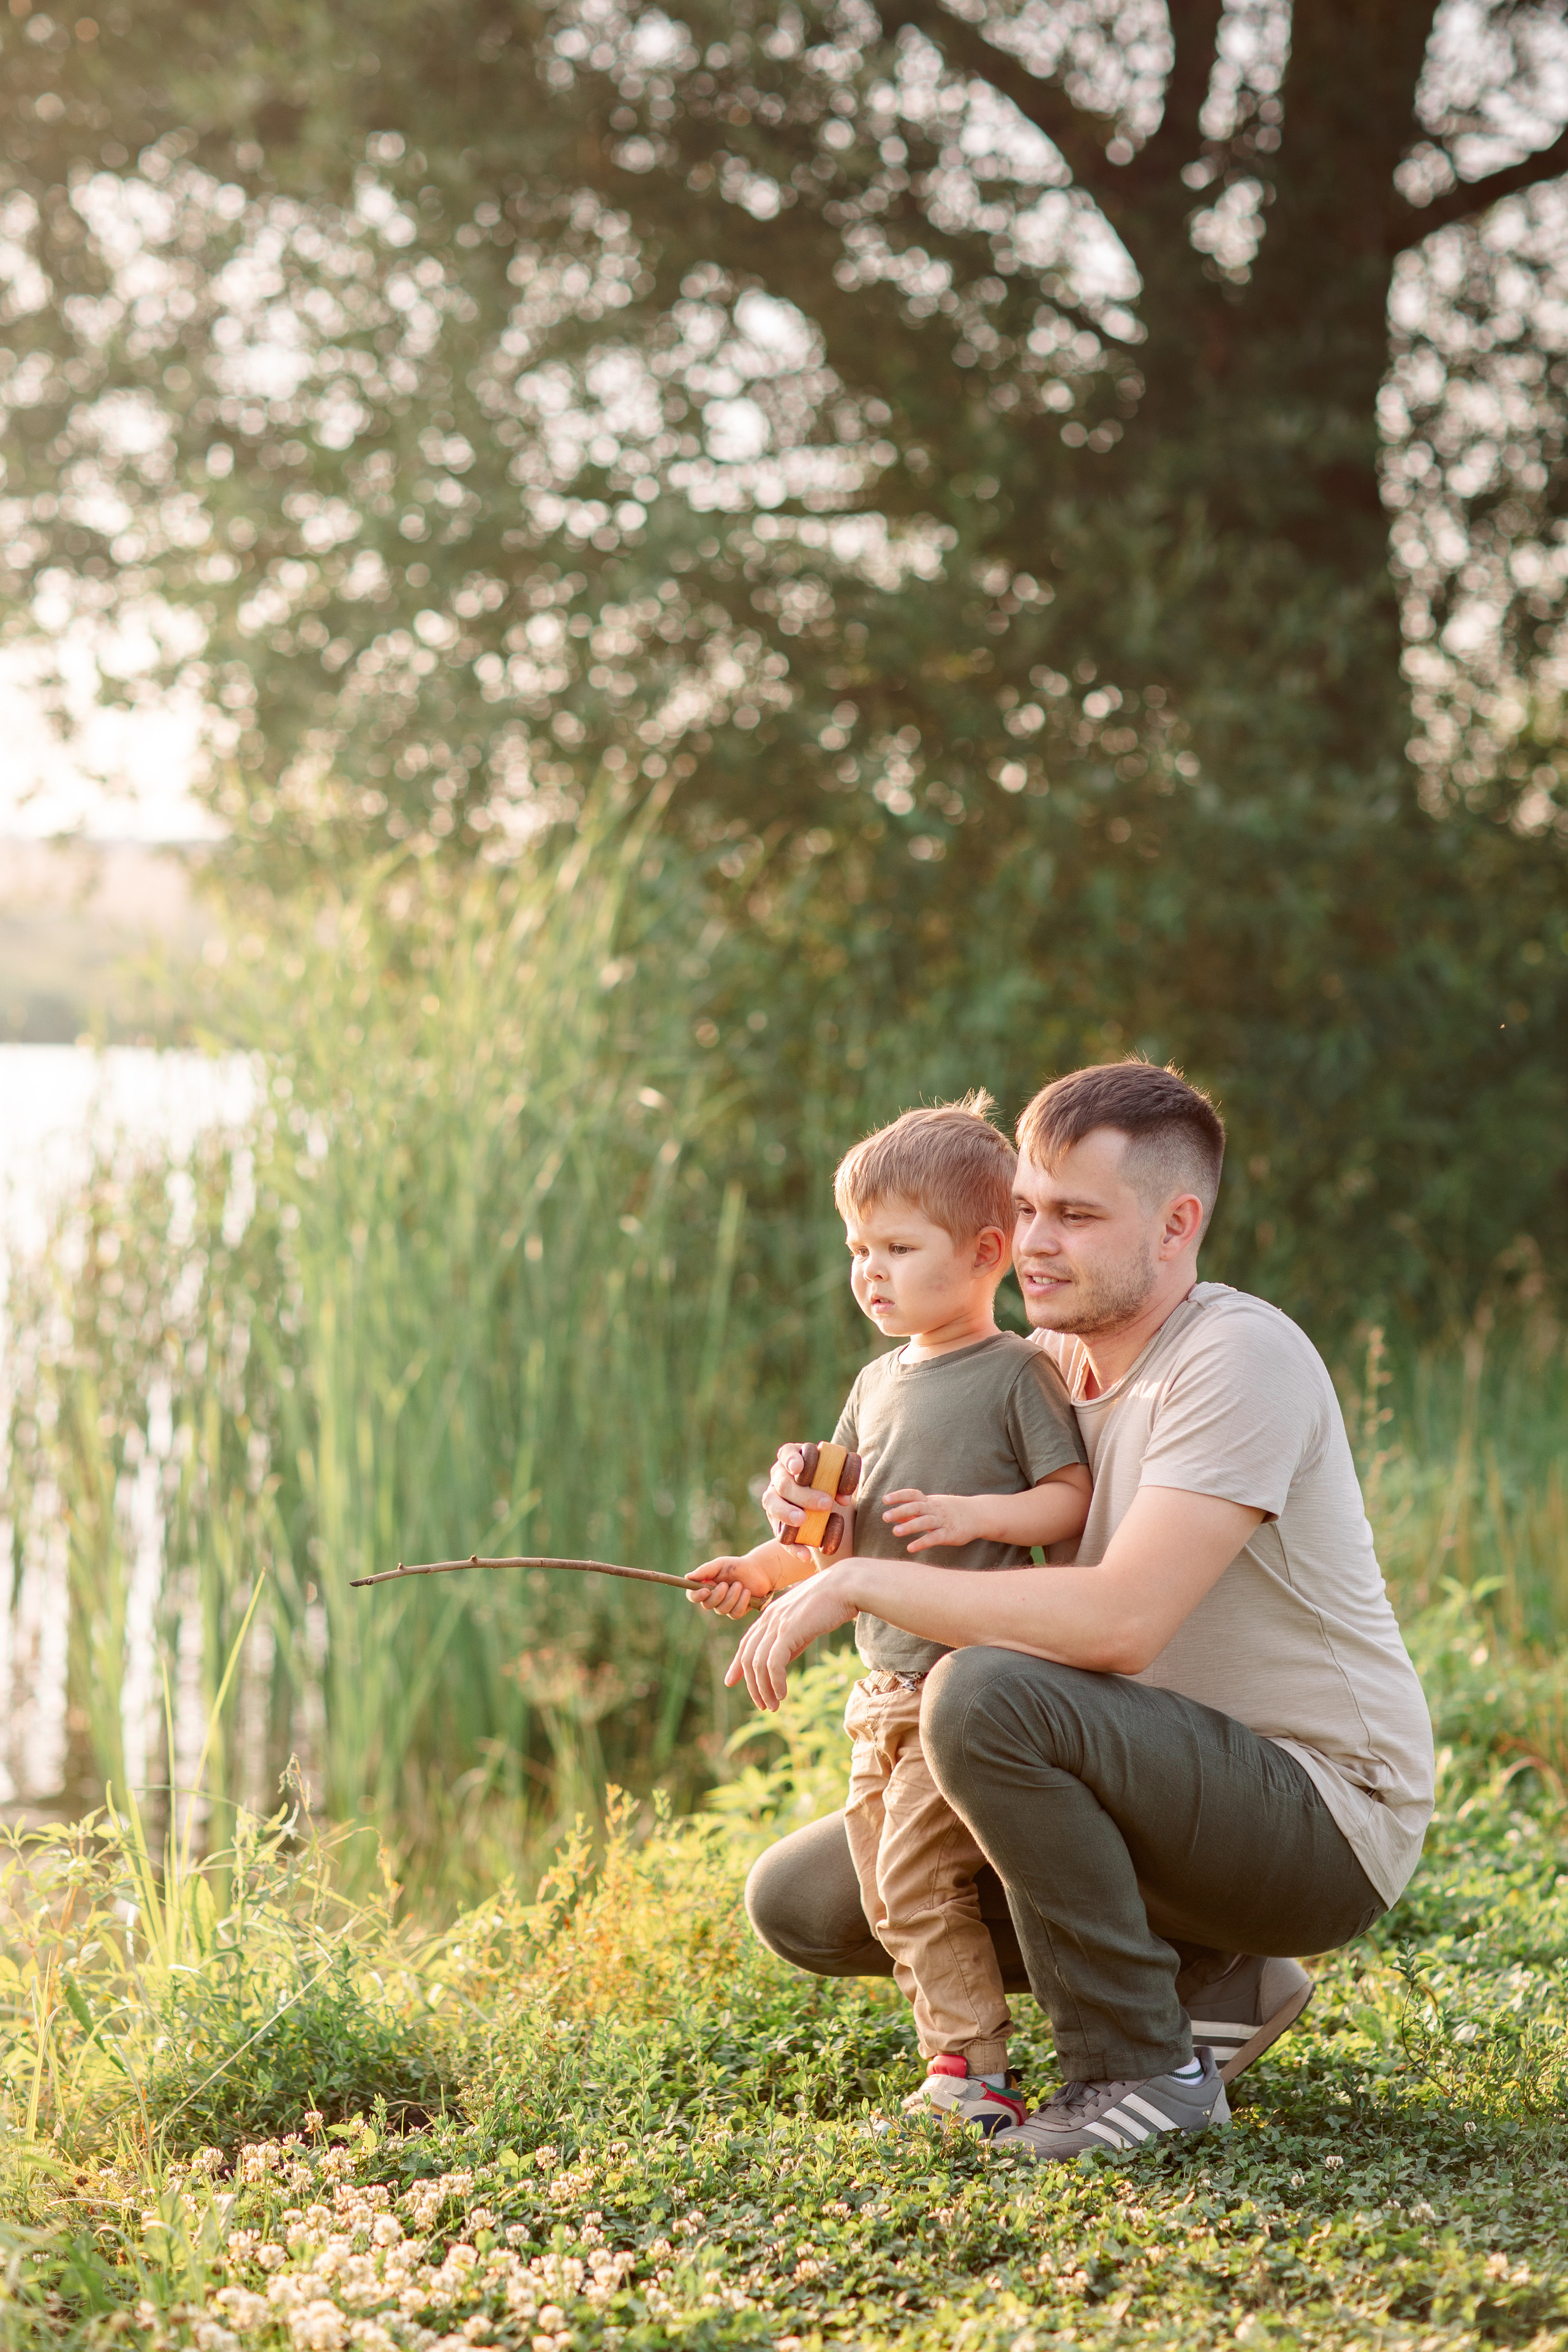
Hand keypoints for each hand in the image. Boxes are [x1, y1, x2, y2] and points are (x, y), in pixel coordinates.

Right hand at [686, 1552, 773, 1619]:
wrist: (758, 1571)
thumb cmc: (737, 1566)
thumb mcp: (720, 1564)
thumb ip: (705, 1570)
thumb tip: (688, 1577)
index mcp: (706, 1585)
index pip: (693, 1596)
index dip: (696, 1596)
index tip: (706, 1591)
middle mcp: (713, 1598)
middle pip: (707, 1605)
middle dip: (718, 1595)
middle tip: (727, 1584)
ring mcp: (725, 1606)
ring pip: (722, 1610)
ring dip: (732, 1596)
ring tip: (740, 1585)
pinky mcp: (737, 1611)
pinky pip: (735, 1613)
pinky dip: (742, 1602)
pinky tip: (747, 1592)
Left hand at [725, 1565, 858, 1710]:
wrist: (847, 1585)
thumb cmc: (830, 1602)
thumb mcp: (803, 1622)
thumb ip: (789, 1640)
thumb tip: (780, 1663)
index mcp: (769, 1615)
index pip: (746, 1644)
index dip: (737, 1665)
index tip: (731, 1681)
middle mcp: (768, 1619)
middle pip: (748, 1658)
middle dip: (752, 1685)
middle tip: (763, 1705)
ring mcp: (777, 1624)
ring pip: (758, 1664)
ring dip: (764, 1689)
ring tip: (773, 1706)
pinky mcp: (789, 1631)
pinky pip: (774, 1664)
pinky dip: (775, 1682)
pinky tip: (782, 1694)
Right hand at [761, 1442, 839, 1539]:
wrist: (827, 1505)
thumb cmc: (832, 1483)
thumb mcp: (839, 1478)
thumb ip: (844, 1481)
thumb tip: (843, 1498)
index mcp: (794, 1458)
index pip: (787, 1453)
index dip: (791, 1460)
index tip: (799, 1468)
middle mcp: (780, 1476)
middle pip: (784, 1483)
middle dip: (804, 1494)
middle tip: (826, 1503)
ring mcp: (774, 1498)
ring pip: (772, 1504)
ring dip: (787, 1513)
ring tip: (802, 1520)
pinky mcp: (776, 1522)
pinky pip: (781, 1536)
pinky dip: (793, 1547)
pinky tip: (805, 1554)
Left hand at [882, 1488, 985, 1552]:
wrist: (978, 1515)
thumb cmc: (950, 1511)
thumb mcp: (932, 1507)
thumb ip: (914, 1512)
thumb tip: (895, 1515)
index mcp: (930, 1501)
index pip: (913, 1495)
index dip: (899, 1496)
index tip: (885, 1499)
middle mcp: (935, 1509)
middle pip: (916, 1507)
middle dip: (900, 1511)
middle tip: (885, 1517)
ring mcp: (943, 1521)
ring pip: (925, 1522)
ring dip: (910, 1526)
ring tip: (895, 1532)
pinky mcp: (949, 1534)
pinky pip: (935, 1538)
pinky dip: (922, 1543)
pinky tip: (911, 1548)